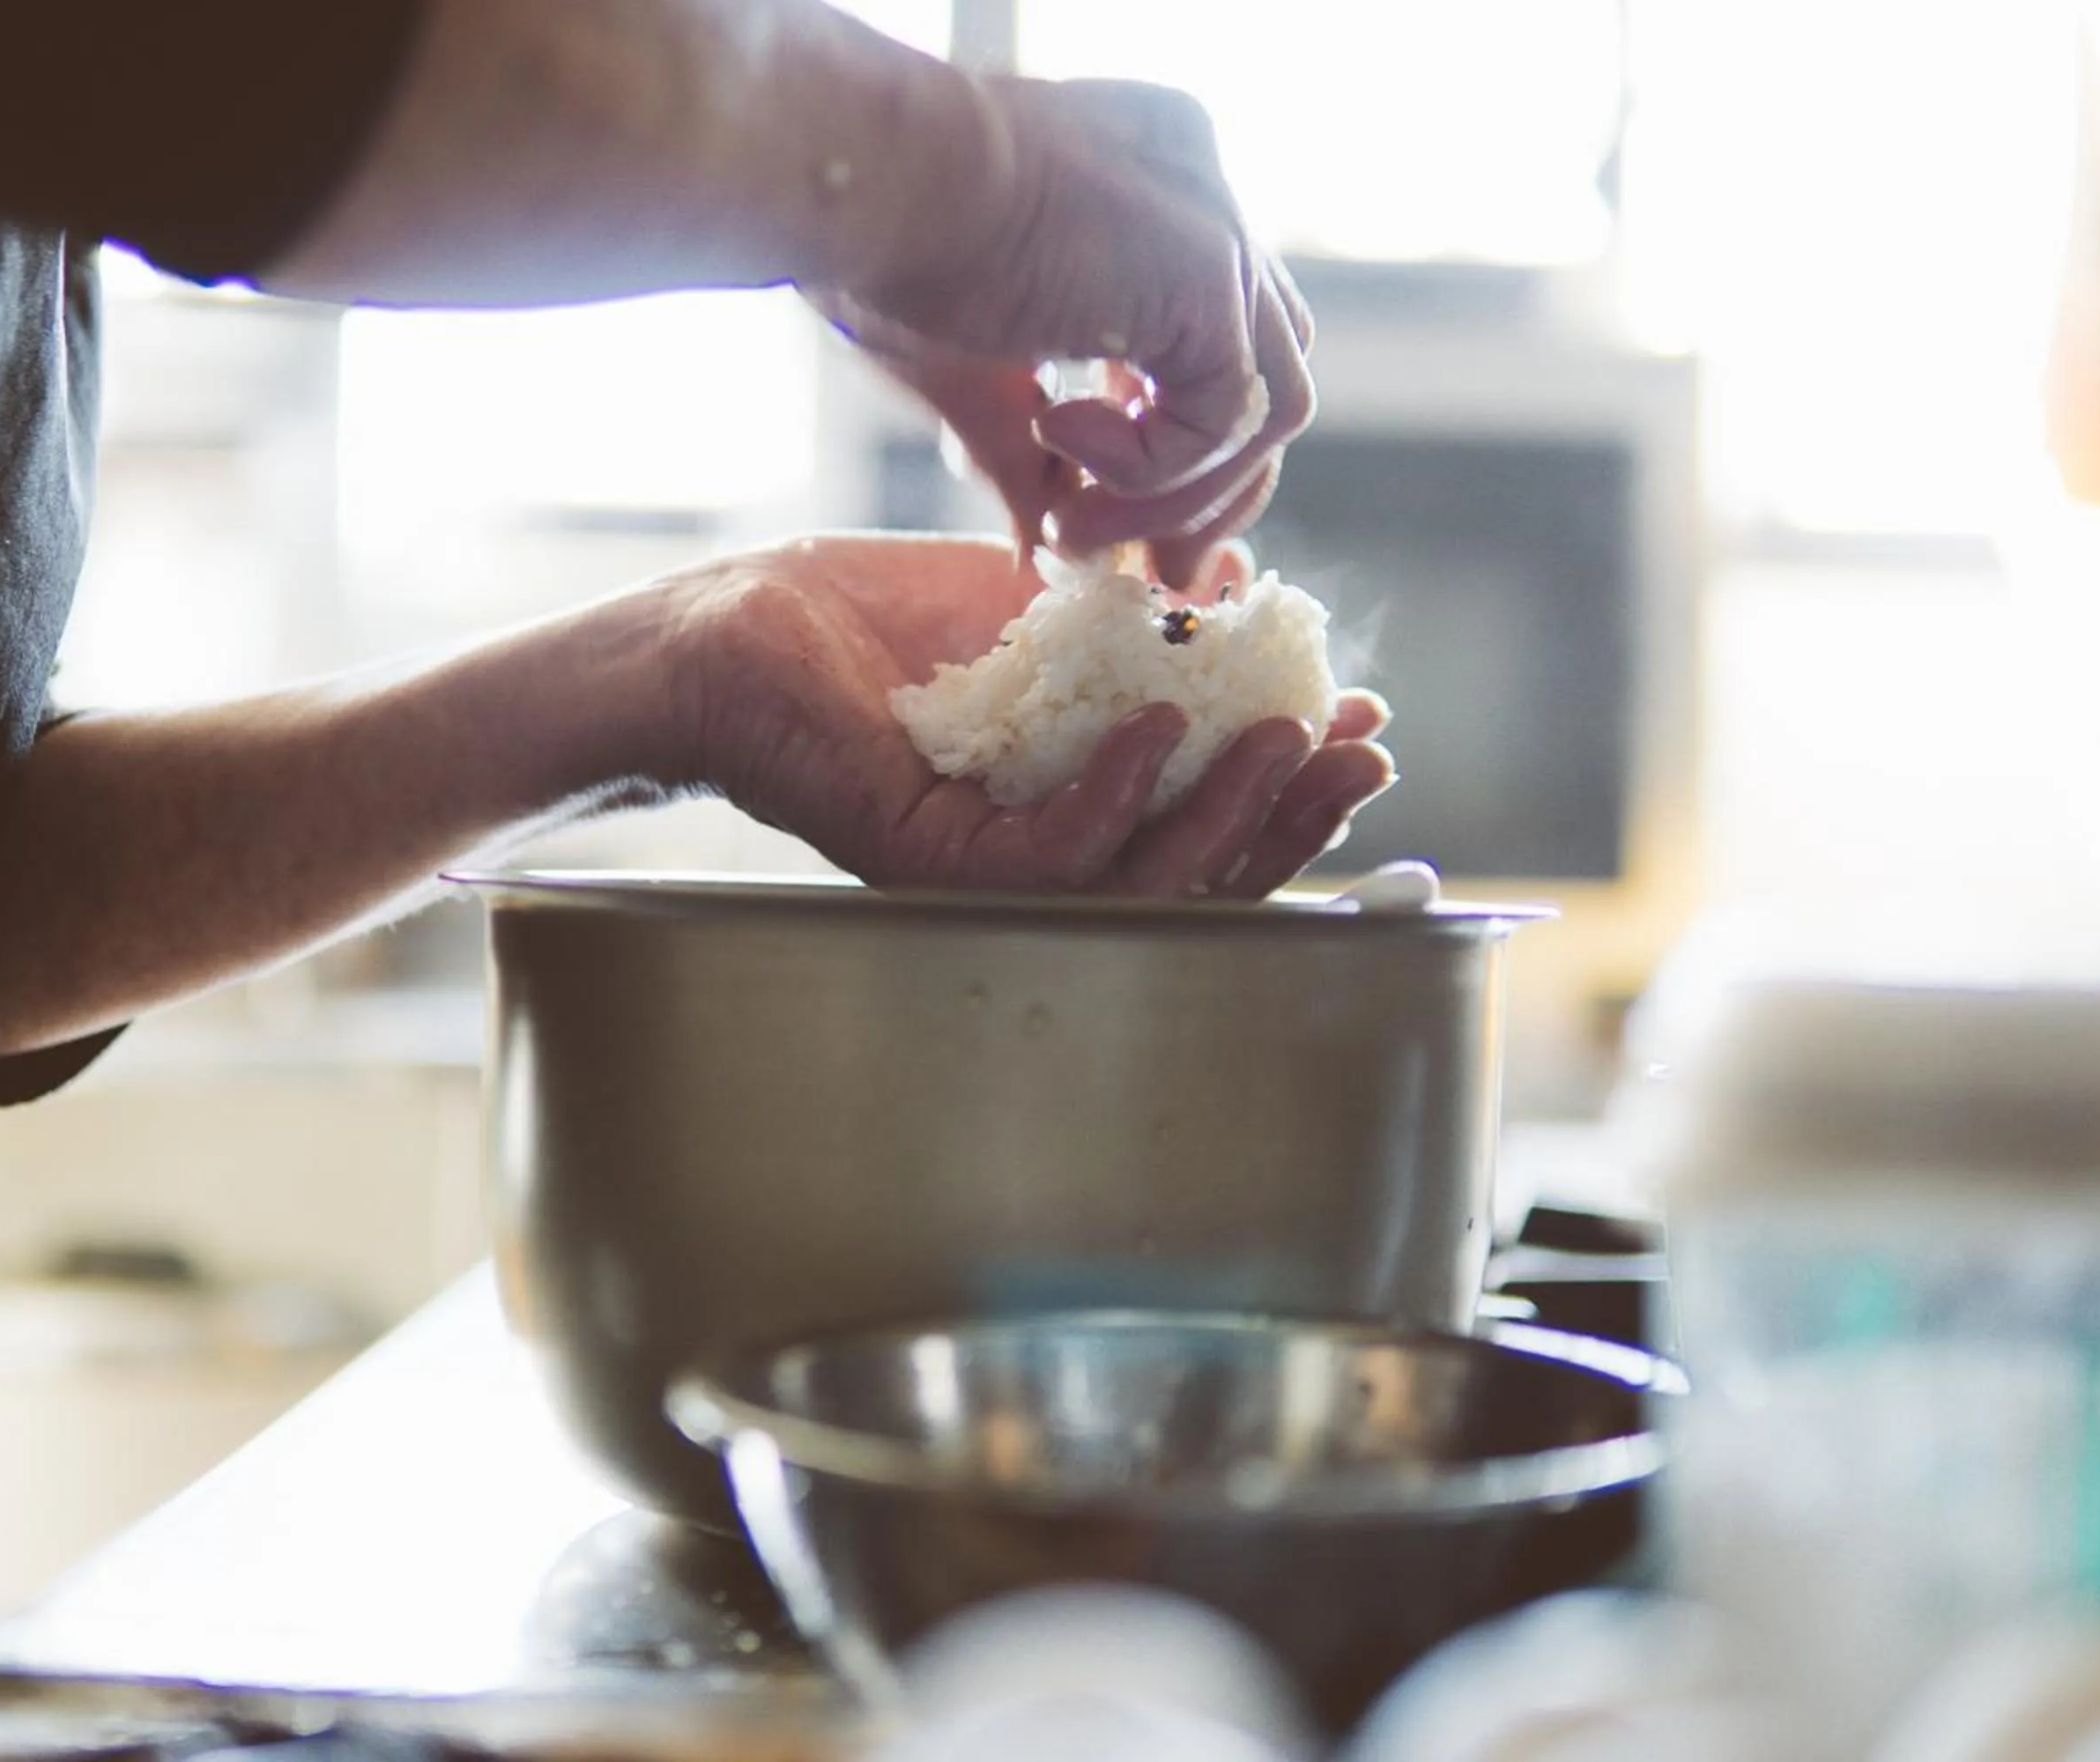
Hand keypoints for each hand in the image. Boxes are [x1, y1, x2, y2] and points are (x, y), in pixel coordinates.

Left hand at [665, 534, 1391, 896]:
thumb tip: (1235, 597)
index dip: (1288, 778)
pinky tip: (1151, 730)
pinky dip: (1112, 797)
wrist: (736, 629)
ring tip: (1283, 738)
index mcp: (1070, 800)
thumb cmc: (867, 620)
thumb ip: (1129, 626)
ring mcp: (984, 870)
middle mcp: (1036, 853)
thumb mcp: (1029, 610)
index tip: (1362, 716)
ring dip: (1225, 811)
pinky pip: (1046, 854)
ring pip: (1138, 878)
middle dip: (1291, 813)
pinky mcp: (928, 861)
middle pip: (1195, 867)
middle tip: (1364, 753)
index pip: (1202, 813)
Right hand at [812, 78, 1312, 587]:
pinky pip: (1229, 412)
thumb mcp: (966, 371)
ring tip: (1070, 526)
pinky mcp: (1210, 264)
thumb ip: (1020, 452)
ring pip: (1266, 406)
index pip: (1213, 339)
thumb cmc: (878, 250)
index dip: (1180, 446)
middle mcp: (1200, 197)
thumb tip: (1036, 545)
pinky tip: (1058, 439)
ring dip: (1177, 499)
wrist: (860, 175)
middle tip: (1150, 571)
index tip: (1119, 522)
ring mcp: (1216, 222)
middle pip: (1263, 371)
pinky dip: (1155, 468)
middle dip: (1210, 493)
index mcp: (1147, 203)